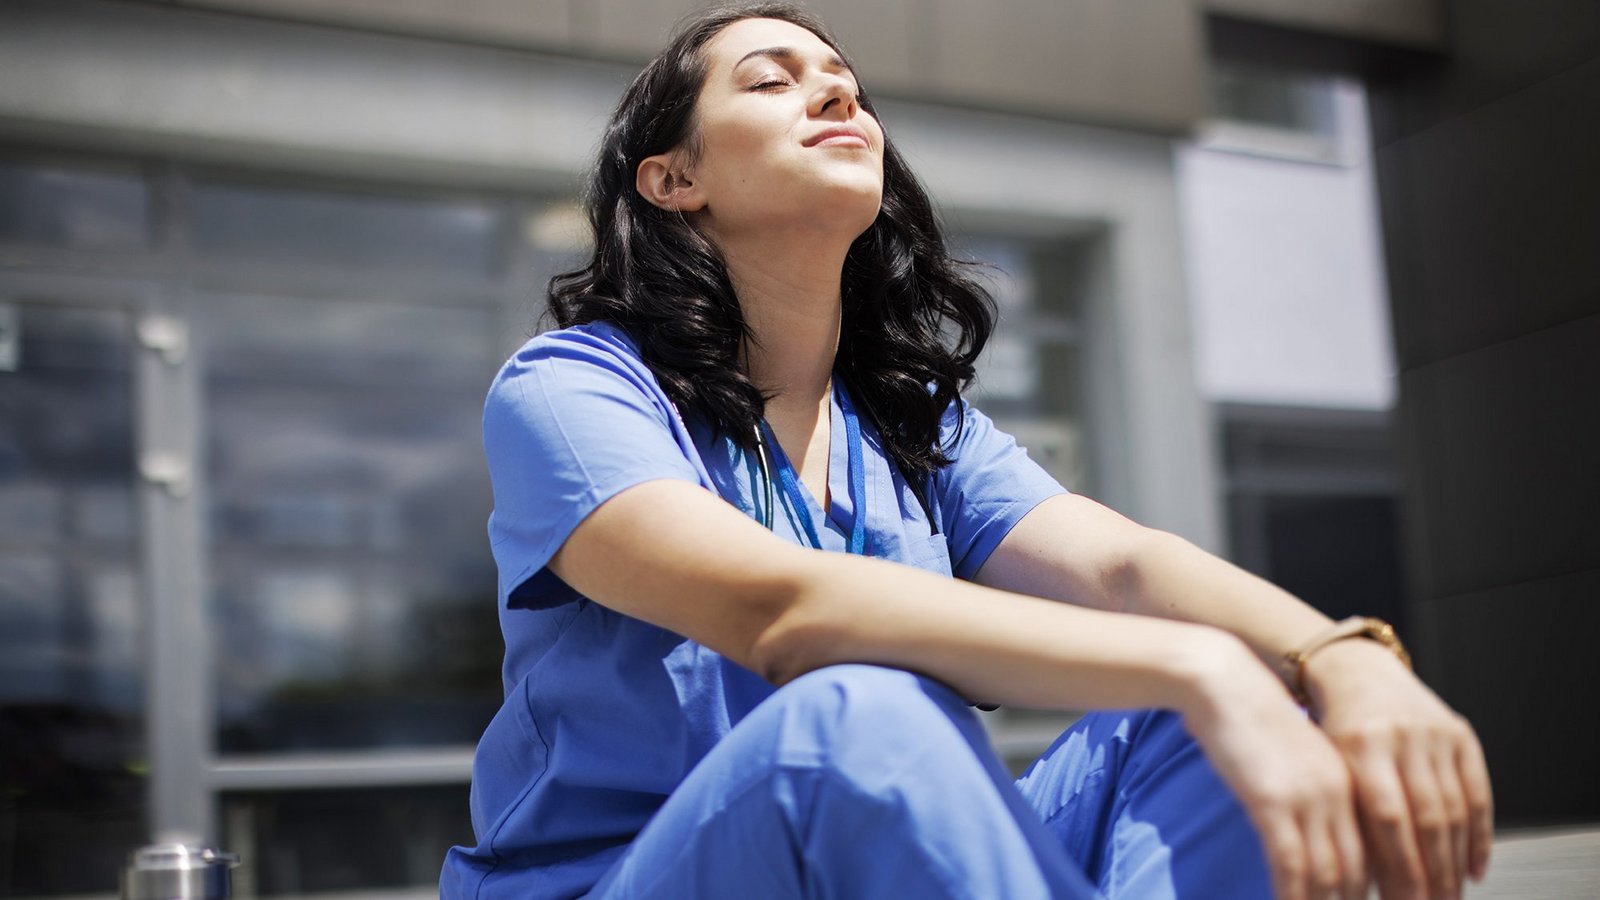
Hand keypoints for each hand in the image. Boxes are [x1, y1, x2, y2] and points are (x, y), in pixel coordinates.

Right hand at [1183, 636, 1369, 899]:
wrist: (1224, 683)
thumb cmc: (1252, 720)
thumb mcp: (1299, 758)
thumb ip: (1316, 795)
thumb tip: (1317, 838)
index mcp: (1354, 780)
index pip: (1380, 851)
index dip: (1384, 889)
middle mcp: (1340, 793)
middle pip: (1362, 870)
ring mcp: (1308, 798)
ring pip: (1330, 875)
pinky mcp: (1272, 802)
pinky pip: (1290, 866)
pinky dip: (1293, 897)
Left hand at [1305, 640, 1493, 899]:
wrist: (1358, 673)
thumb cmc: (1335, 730)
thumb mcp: (1330, 765)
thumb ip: (1348, 815)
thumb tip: (1366, 882)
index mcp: (1361, 745)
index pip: (1387, 819)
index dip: (1399, 866)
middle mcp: (1402, 737)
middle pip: (1426, 819)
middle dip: (1431, 874)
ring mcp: (1436, 735)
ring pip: (1455, 811)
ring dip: (1455, 863)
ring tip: (1449, 898)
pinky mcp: (1462, 736)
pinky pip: (1478, 794)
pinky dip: (1479, 837)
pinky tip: (1474, 870)